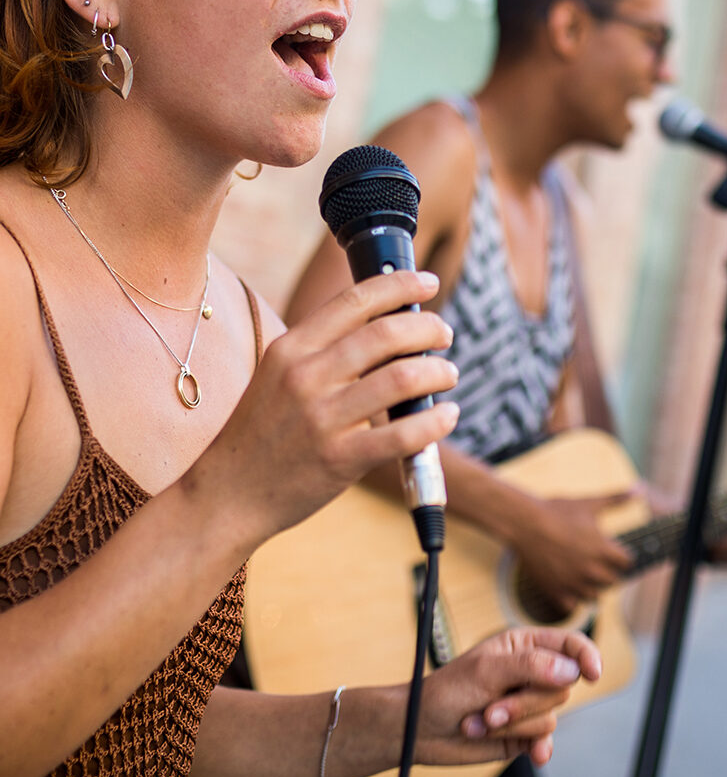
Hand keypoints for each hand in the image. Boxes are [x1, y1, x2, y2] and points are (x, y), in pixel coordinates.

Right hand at [188, 270, 459, 548]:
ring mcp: (322, 418)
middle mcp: (305, 377)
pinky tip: (446, 416)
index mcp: (291, 348)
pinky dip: (435, 422)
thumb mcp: (279, 376)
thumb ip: (324, 351)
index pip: (355, 300)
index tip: (427, 283)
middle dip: (428, 328)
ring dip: (438, 372)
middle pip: (386, 335)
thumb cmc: (263, 432)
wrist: (228, 494)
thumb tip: (390, 330)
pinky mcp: (340, 459)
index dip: (400, 286)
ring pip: (403, 378)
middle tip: (444, 333)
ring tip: (448, 374)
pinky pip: (404, 434)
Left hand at [417, 628, 601, 767]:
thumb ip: (530, 667)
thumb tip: (571, 670)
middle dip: (523, 703)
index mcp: (524, 646)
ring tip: (480, 722)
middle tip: (489, 709)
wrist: (423, 730)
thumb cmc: (447, 691)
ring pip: (549, 718)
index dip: (586, 656)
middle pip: (560, 689)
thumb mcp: (486, 671)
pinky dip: (535, 747)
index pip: (570, 645)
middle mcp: (532, 674)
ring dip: (512, 725)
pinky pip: (545, 741)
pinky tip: (532, 755)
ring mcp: (529, 705)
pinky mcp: (524, 734)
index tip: (592, 674)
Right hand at [512, 494, 634, 618]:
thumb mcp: (589, 503)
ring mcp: (574, 583)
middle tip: (596, 560)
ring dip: (592, 586)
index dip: (620, 555)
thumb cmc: (557, 511)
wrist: (523, 522)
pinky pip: (572, 606)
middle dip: (608, 571)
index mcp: (604, 550)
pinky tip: (566, 583)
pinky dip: (571, 598)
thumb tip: (638, 489)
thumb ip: (616, 499)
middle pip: (613, 581)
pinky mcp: (556, 591)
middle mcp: (593, 570)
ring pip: (595, 596)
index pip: (626, 562)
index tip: (611, 549)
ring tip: (582, 572)